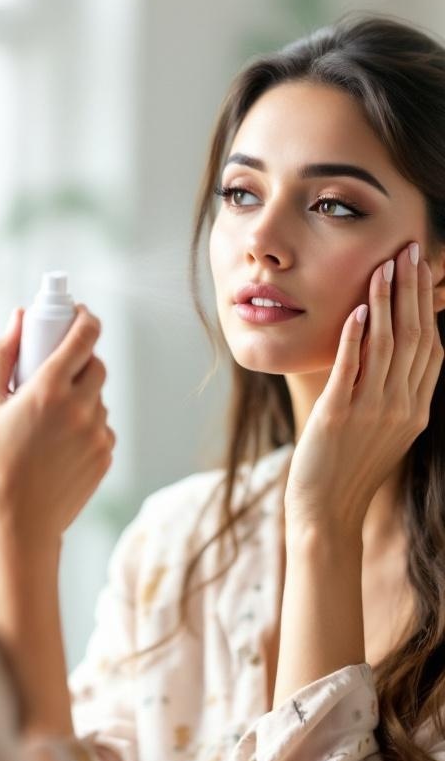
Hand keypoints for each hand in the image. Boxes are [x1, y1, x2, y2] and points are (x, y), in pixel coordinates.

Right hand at [0, 304, 114, 550]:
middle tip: (57, 368)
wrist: (22, 522)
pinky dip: (86, 424)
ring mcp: (98, 432)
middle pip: (97, 363)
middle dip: (81, 359)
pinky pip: (102, 425)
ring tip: (50, 418)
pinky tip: (60, 442)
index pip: (85, 336)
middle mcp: (81, 407)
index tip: (77, 314)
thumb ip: (1, 356)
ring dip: (82, 395)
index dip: (84, 318)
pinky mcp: (107, 453)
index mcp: (50, 389)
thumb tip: (19, 317)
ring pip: (99, 396)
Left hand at [284, 242, 443, 534]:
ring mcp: (373, 411)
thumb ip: (394, 390)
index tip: (423, 268)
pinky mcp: (340, 416)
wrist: (328, 511)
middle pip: (415, 336)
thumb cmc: (351, 466)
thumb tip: (389, 347)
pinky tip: (358, 311)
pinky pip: (352, 369)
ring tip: (384, 266)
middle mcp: (403, 407)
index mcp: (417, 408)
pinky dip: (356, 337)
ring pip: (388, 346)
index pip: (432, 345)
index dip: (428, 303)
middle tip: (410, 250)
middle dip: (412, 289)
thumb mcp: (386, 428)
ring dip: (387, 302)